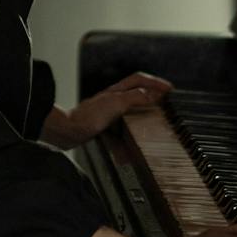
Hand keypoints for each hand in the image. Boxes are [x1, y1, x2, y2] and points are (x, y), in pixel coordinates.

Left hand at [40, 71, 172, 147]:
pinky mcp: (101, 129)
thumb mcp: (116, 103)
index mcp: (117, 91)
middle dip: (150, 102)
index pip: (139, 79)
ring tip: (150, 133)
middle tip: (165, 108)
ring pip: (128, 118)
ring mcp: (106, 114)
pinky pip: (116, 137)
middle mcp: (112, 100)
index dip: (155, 82)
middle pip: (136, 96)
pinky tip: (125, 157)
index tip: (169, 89)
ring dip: (139, 126)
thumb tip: (153, 94)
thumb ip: (135, 97)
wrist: (66, 132)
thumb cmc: (88, 116)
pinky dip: (123, 146)